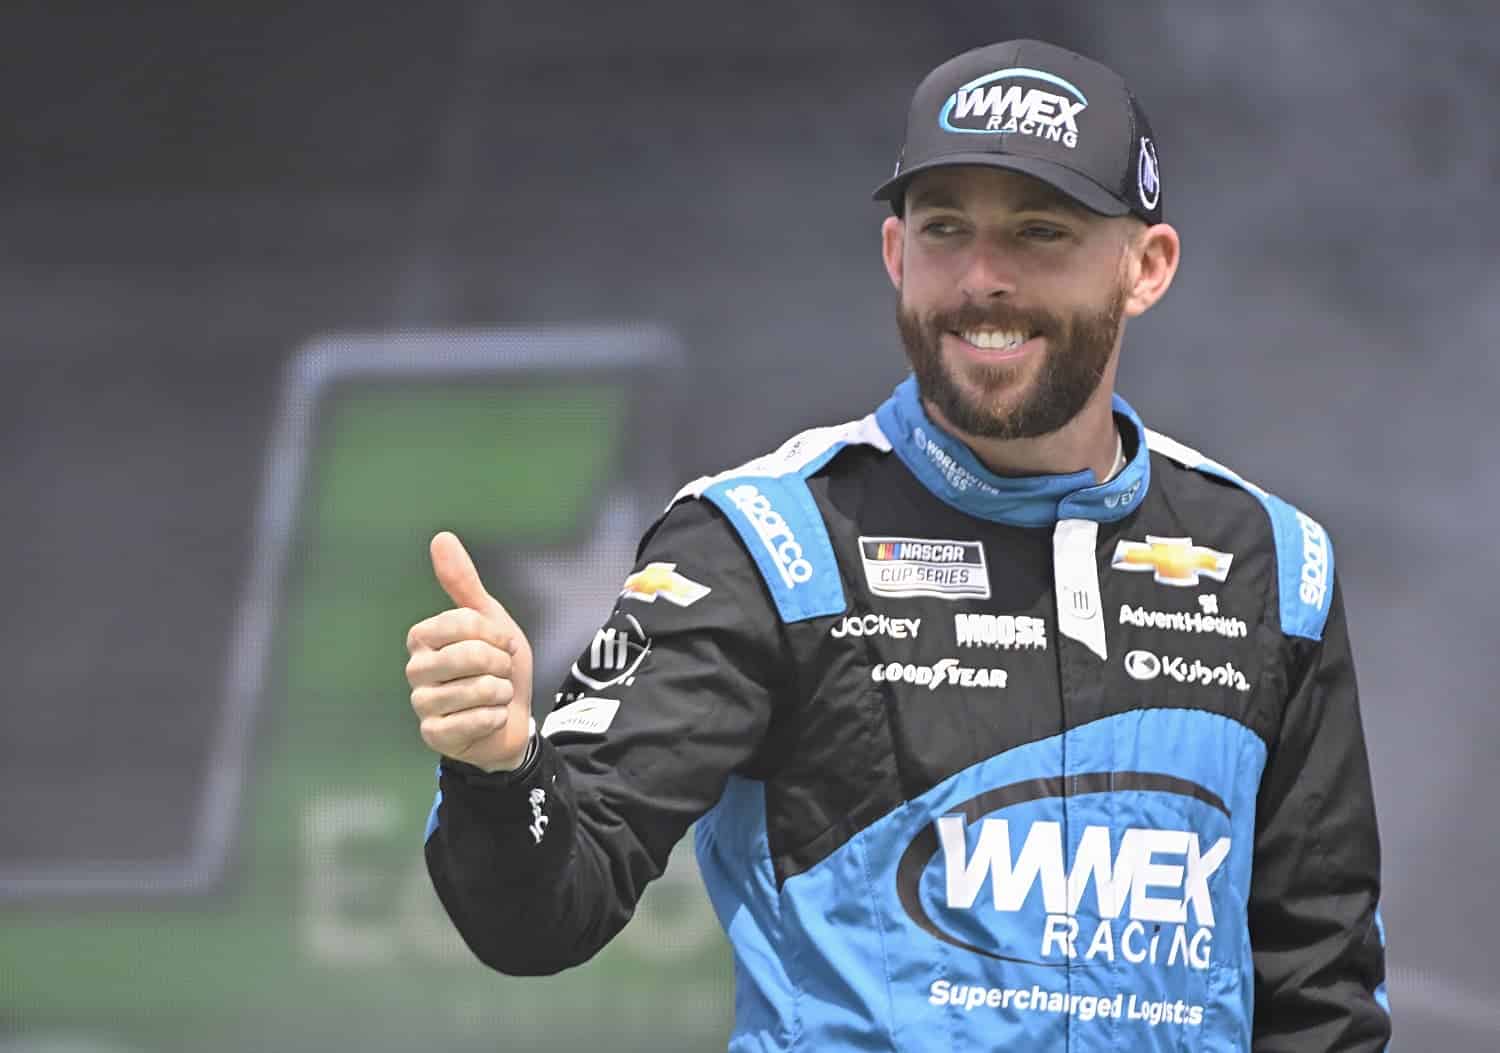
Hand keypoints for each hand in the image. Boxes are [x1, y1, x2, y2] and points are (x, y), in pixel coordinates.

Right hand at [405, 531, 534, 771]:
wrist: (511, 719)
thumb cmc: (496, 668)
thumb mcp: (489, 620)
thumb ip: (463, 582)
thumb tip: (441, 537)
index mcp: (424, 636)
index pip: (465, 622)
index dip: (495, 635)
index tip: (500, 645)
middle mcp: (416, 668)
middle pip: (470, 655)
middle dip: (500, 665)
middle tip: (499, 673)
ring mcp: (422, 704)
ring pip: (477, 689)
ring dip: (500, 693)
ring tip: (494, 696)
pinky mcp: (433, 735)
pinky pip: (474, 720)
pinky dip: (494, 718)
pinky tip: (489, 718)